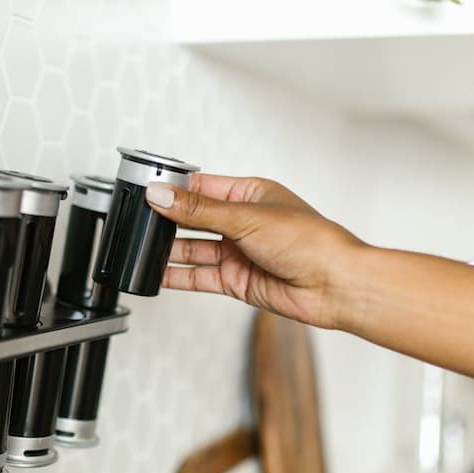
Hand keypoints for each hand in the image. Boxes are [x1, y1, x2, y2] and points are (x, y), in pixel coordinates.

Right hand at [145, 174, 366, 328]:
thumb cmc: (311, 242)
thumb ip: (199, 210)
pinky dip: (178, 275)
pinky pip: (199, 276)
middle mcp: (244, 222)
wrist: (334, 285)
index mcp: (250, 194)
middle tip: (139, 219)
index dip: (174, 189)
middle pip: (194, 218)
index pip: (202, 187)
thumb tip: (163, 195)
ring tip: (143, 246)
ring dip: (170, 249)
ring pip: (194, 248)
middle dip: (168, 220)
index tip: (148, 190)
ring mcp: (239, 252)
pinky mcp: (236, 280)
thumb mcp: (246, 217)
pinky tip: (159, 272)